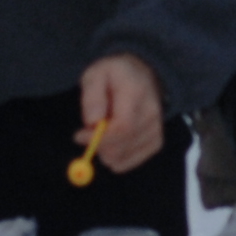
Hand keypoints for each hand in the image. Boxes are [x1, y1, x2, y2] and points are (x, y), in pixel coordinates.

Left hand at [77, 54, 164, 172]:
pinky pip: (129, 161)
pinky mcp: (156, 142)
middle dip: (98, 146)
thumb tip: (92, 123)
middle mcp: (151, 113)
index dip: (98, 138)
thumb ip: (92, 96)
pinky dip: (115, 156)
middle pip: (122, 145)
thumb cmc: (114, 75)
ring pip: (123, 157)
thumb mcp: (96, 74)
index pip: (122, 127)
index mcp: (136, 92)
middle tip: (87, 133)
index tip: (78, 136)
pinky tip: (112, 140)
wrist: (142, 75)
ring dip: (105, 150)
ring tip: (103, 129)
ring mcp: (156, 129)